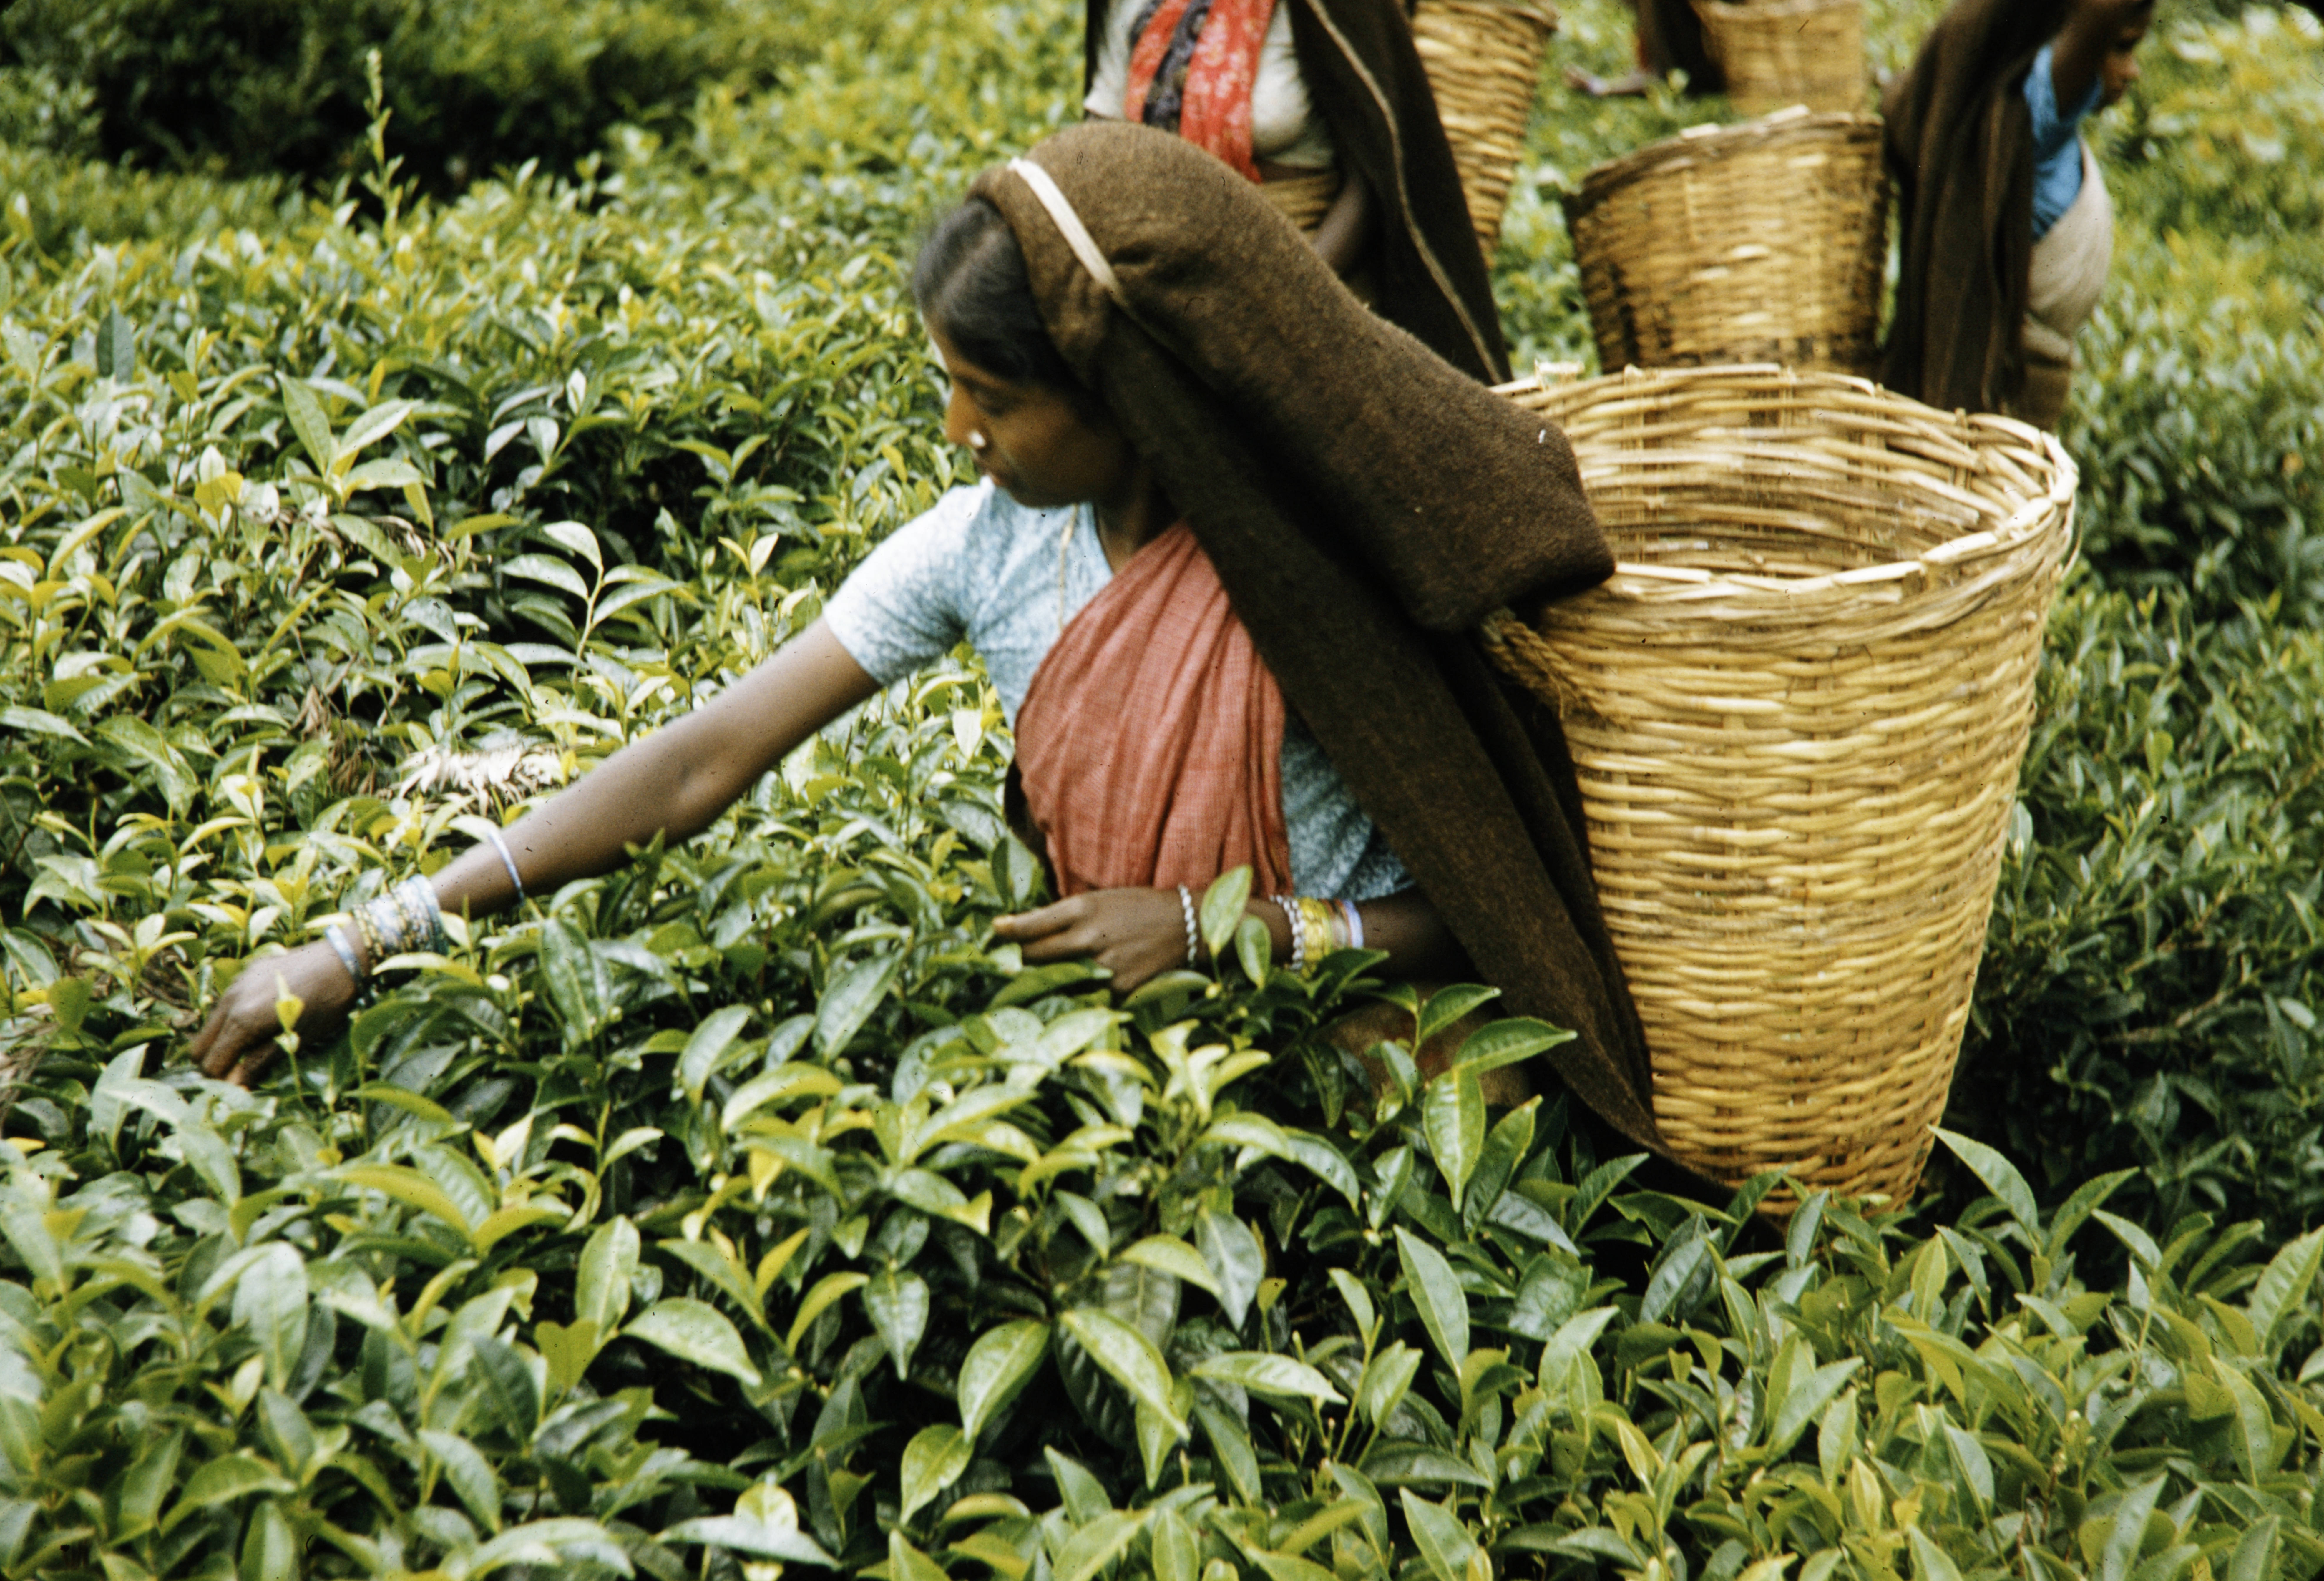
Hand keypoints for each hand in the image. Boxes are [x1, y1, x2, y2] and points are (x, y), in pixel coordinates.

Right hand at [186, 940, 360, 1086]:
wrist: (343, 960)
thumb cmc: (326, 1005)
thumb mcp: (295, 1040)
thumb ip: (258, 1063)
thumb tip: (233, 1087)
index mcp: (242, 1020)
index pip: (211, 1063)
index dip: (221, 1081)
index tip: (238, 1087)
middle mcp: (230, 1000)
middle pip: (201, 1045)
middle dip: (216, 1062)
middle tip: (241, 1071)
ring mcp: (236, 984)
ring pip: (212, 1024)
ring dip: (225, 1040)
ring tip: (254, 1048)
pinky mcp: (245, 974)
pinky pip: (228, 1004)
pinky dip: (234, 1019)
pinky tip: (262, 1021)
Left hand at [992, 887, 1193, 993]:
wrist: (1186, 925)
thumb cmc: (1136, 908)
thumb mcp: (1098, 900)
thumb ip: (1061, 915)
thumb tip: (1018, 928)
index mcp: (1081, 909)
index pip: (1029, 927)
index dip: (1005, 935)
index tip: (991, 937)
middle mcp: (1088, 937)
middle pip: (1034, 959)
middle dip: (1018, 964)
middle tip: (1004, 970)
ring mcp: (1103, 967)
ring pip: (1055, 983)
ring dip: (1044, 985)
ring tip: (1033, 987)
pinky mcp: (1118, 990)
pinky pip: (1085, 997)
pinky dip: (1077, 997)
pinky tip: (1075, 994)